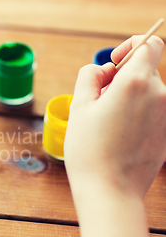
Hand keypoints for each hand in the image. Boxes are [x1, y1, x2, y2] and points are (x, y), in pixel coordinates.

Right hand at [65, 35, 165, 201]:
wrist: (110, 191)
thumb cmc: (89, 149)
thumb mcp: (79, 107)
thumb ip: (90, 76)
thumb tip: (104, 70)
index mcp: (136, 83)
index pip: (150, 45)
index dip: (130, 47)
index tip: (113, 64)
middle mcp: (159, 95)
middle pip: (146, 70)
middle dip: (122, 78)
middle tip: (98, 102)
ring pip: (149, 92)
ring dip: (129, 98)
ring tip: (106, 123)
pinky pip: (153, 112)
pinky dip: (137, 115)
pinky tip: (119, 137)